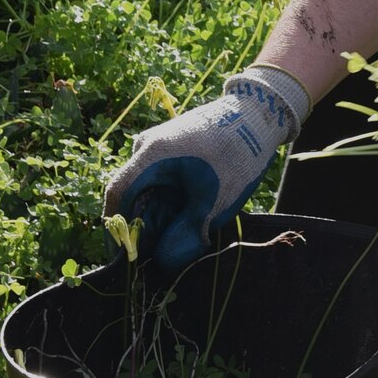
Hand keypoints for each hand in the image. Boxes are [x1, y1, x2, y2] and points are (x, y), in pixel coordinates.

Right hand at [103, 66, 310, 272]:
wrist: (259, 115)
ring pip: (149, 193)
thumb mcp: (215, 201)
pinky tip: (186, 223)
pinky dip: (170, 205)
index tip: (126, 259)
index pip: (118, 195)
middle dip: (143, 230)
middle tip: (159, 259)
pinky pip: (161, 184)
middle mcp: (146, 149)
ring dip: (159, 219)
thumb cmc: (236, 154)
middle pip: (133, 198)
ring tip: (179, 243)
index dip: (119, 229)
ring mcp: (158, 149)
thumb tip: (164, 262)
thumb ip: (187, 232)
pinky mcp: (171, 153)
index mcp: (151, 155)